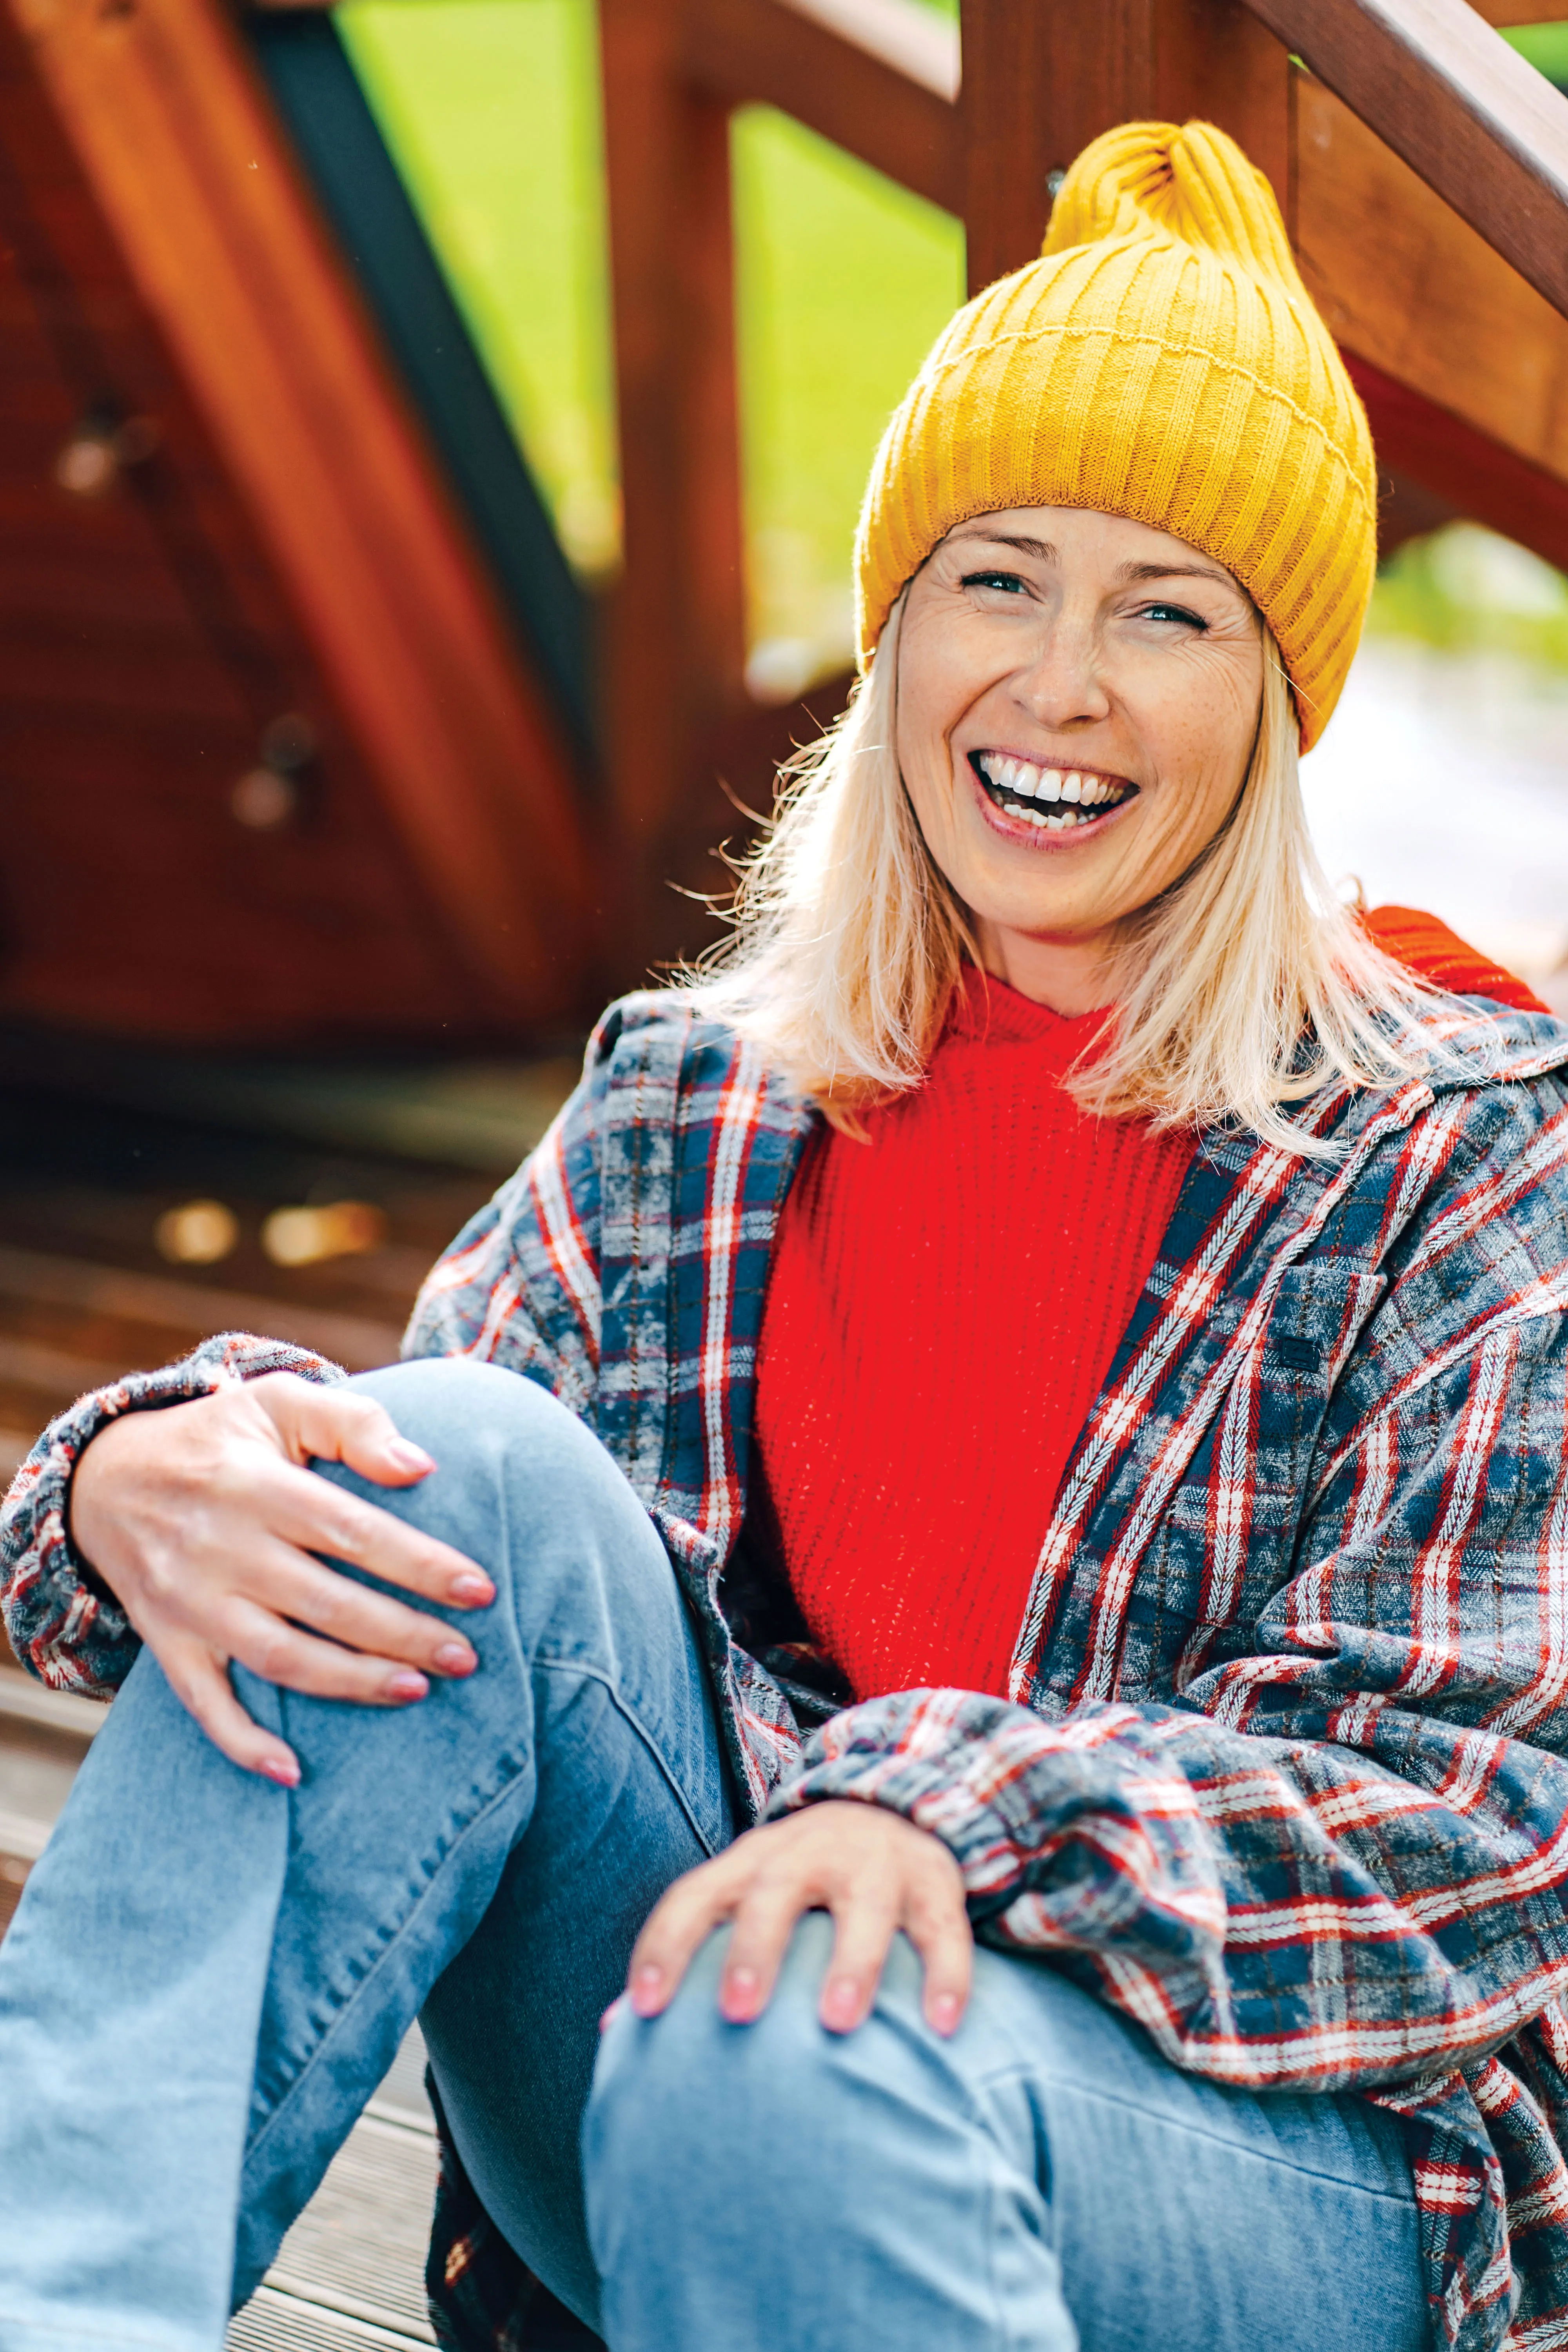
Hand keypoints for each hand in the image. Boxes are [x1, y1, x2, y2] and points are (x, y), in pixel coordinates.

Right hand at [69, 1373, 494, 1783]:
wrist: (106, 1479)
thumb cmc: (218, 1436)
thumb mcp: (276, 1401)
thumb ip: (352, 1422)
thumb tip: (421, 1467)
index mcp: (254, 1484)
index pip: (351, 1531)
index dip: (419, 1564)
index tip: (480, 1590)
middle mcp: (219, 1547)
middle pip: (325, 1603)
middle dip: (403, 1635)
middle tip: (466, 1657)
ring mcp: (189, 1601)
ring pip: (278, 1658)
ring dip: (350, 1683)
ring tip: (416, 1691)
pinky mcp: (167, 1641)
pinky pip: (203, 1703)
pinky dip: (244, 1744)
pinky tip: (294, 1772)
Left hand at [625, 1799, 971, 2036]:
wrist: (893, 1802)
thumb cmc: (797, 1880)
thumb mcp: (742, 1896)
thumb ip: (690, 1956)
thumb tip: (614, 2034)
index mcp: (750, 1862)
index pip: (693, 1896)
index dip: (664, 1947)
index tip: (643, 2009)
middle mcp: (808, 1853)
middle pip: (773, 1891)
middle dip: (752, 1948)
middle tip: (735, 2012)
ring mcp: (875, 1863)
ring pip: (863, 1905)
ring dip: (851, 1962)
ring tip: (837, 2023)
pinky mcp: (934, 1880)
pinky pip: (943, 1928)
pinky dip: (945, 1976)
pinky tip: (941, 2028)